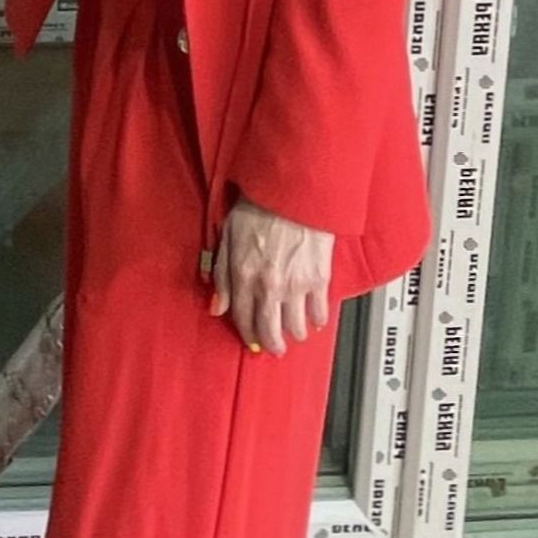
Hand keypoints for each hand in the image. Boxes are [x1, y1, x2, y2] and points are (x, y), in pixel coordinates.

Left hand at [211, 199, 334, 355]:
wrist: (292, 189)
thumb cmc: (259, 205)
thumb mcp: (227, 237)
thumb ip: (221, 275)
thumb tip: (217, 307)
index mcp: (243, 276)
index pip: (242, 318)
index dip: (246, 333)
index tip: (251, 339)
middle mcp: (268, 286)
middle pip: (269, 331)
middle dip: (271, 345)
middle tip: (274, 348)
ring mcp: (295, 285)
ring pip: (295, 327)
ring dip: (294, 334)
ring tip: (294, 333)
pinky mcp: (319, 278)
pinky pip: (319, 312)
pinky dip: (317, 320)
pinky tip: (314, 320)